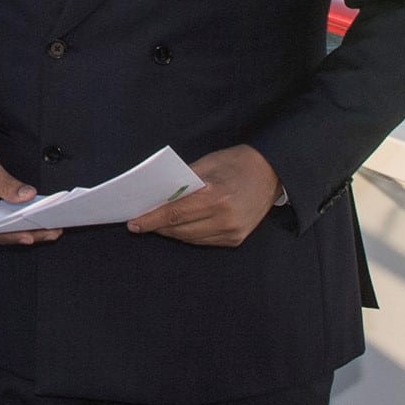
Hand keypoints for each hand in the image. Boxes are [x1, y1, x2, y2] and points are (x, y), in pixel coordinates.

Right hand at [0, 129, 59, 242]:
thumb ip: (7, 184)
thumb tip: (28, 196)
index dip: (11, 233)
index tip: (32, 234)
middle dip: (24, 232)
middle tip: (51, 233)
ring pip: (1, 229)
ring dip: (24, 228)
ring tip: (49, 229)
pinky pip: (2, 221)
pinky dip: (18, 220)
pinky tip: (37, 219)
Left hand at [132, 144, 281, 248]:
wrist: (270, 172)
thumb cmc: (234, 163)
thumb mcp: (205, 166)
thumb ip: (181, 185)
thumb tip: (156, 199)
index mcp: (216, 196)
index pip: (174, 213)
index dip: (151, 219)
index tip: (133, 223)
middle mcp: (225, 218)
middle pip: (180, 229)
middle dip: (157, 226)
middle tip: (140, 222)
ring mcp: (232, 232)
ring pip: (190, 238)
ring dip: (171, 232)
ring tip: (156, 225)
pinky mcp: (236, 240)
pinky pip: (203, 241)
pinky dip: (188, 235)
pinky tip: (178, 227)